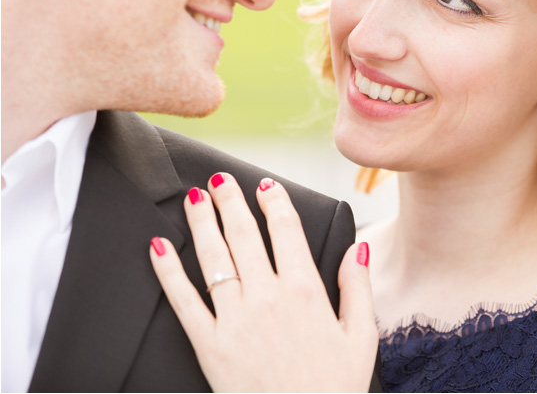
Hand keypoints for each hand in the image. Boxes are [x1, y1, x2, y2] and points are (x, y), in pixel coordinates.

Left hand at [149, 173, 377, 391]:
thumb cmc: (334, 387)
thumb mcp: (361, 337)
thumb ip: (357, 288)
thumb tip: (356, 248)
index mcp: (306, 291)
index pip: (287, 231)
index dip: (275, 203)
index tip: (266, 186)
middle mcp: (268, 298)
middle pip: (245, 236)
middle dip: (231, 202)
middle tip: (220, 180)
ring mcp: (235, 320)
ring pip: (214, 258)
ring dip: (202, 223)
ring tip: (194, 199)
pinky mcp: (210, 345)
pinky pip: (184, 301)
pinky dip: (168, 272)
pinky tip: (158, 248)